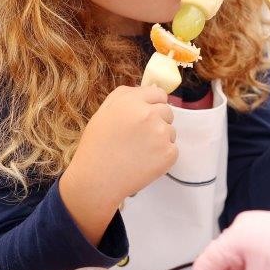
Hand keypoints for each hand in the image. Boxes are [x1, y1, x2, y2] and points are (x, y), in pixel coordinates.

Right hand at [67, 85, 177, 206]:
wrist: (96, 181)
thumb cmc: (96, 147)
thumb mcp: (104, 112)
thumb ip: (127, 96)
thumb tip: (150, 89)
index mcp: (132, 101)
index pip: (158, 94)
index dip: (152, 105)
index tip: (145, 116)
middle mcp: (149, 114)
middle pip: (167, 111)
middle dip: (158, 121)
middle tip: (139, 137)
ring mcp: (161, 134)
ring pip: (171, 130)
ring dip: (160, 138)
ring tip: (139, 151)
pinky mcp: (169, 154)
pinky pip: (173, 149)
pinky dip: (163, 155)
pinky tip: (145, 161)